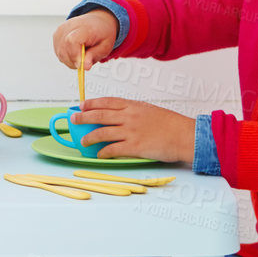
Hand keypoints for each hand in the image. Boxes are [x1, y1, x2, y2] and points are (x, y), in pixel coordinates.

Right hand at [53, 10, 117, 69]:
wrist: (96, 21)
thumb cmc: (101, 32)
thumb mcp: (105, 46)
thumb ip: (94, 55)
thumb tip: (85, 66)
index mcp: (84, 27)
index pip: (72, 41)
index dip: (75, 56)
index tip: (82, 65)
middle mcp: (69, 27)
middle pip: (64, 50)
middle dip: (74, 62)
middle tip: (85, 60)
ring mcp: (61, 30)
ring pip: (60, 54)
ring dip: (70, 60)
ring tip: (82, 54)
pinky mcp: (56, 35)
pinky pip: (58, 52)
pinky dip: (67, 56)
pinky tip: (75, 51)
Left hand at [70, 98, 196, 163]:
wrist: (184, 135)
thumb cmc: (170, 124)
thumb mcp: (149, 110)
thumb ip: (133, 111)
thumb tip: (119, 115)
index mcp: (133, 105)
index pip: (106, 102)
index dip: (91, 103)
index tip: (81, 105)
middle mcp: (129, 116)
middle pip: (99, 115)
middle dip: (83, 117)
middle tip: (73, 119)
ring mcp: (130, 131)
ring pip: (102, 133)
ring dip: (89, 138)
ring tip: (83, 142)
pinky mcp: (134, 147)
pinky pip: (113, 149)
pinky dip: (103, 152)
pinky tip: (98, 154)